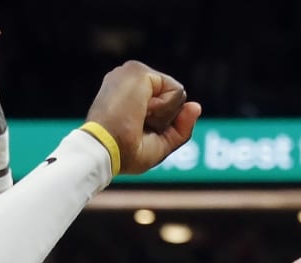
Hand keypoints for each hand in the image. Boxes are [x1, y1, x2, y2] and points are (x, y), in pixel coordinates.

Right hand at [84, 61, 200, 175]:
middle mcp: (128, 77)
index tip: (134, 133)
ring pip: (176, 94)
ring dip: (162, 115)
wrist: (104, 150)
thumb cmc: (123, 153)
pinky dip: (165, 110)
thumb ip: (181, 128)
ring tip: (136, 118)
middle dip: (163, 120)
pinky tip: (141, 111)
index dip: (161, 125)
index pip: (165, 103)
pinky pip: (176, 92)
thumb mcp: (159, 145)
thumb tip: (197, 106)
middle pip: (173, 98)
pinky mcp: (139, 72)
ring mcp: (132, 72)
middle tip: (135, 126)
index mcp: (127, 92)